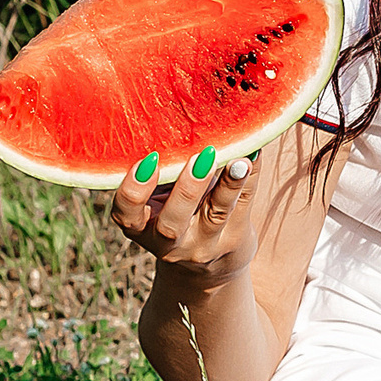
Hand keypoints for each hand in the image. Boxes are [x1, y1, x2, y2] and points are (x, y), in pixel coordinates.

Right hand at [110, 146, 258, 285]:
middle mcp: (169, 242)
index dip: (133, 190)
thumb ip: (162, 171)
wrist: (210, 264)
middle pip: (172, 224)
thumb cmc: (179, 212)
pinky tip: (254, 155)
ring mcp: (205, 245)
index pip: (126, 214)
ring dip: (228, 185)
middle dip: (186, 190)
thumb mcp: (161, 198)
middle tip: (200, 157)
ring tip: (238, 161)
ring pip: (216, 215)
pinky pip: (245, 205)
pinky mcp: (235, 239)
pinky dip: (250, 177)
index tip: (149, 159)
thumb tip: (174, 115)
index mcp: (141, 227)